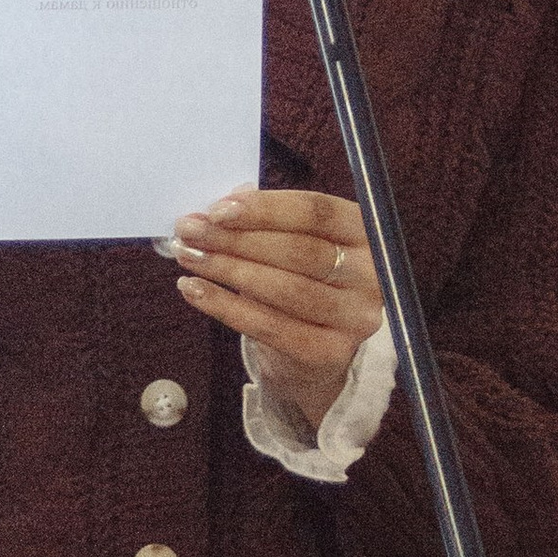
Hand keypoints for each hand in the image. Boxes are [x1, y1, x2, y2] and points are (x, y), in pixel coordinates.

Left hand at [168, 189, 385, 434]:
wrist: (313, 350)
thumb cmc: (299, 280)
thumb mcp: (289, 242)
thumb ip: (263, 221)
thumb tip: (223, 204)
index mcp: (365, 232)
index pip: (317, 212)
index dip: (265, 209)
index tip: (217, 209)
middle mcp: (370, 274)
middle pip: (299, 251)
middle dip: (237, 239)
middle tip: (190, 231)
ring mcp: (355, 317)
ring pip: (284, 290)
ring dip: (227, 270)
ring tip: (187, 256)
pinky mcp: (331, 353)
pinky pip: (271, 327)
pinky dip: (226, 307)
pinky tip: (194, 290)